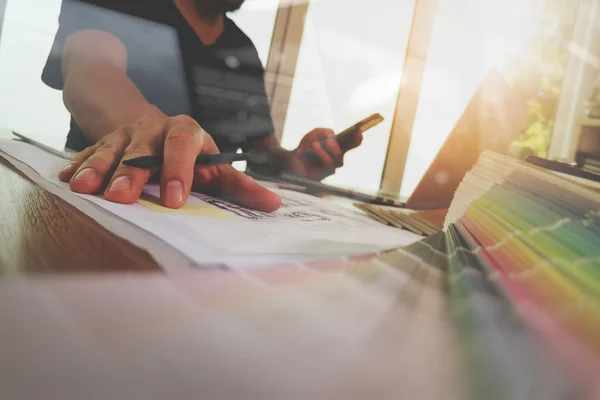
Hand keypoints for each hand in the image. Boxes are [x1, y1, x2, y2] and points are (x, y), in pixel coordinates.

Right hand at [58, 114, 280, 211]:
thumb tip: (275, 205)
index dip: (179, 170)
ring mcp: (125, 134)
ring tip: (85, 189)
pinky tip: (66, 181)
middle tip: (122, 198)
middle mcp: (154, 128)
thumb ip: (241, 186)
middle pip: (141, 147)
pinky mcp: (103, 142)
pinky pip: (87, 152)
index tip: (175, 200)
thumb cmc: (192, 156)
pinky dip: (78, 166)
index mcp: (186, 132)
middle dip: (131, 172)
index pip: (183, 145)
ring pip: (110, 149)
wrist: (156, 126)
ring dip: (98, 169)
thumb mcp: (215, 167)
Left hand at [288, 128, 362, 180]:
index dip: (357, 140)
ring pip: (338, 159)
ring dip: (327, 150)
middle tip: (330, 140)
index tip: (360, 133)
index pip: (350, 144)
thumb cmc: (305, 147)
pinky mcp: (325, 174)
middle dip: (337, 145)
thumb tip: (332, 135)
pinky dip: (321, 154)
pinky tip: (313, 148)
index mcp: (336, 147)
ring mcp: (331, 167)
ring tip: (315, 144)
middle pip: (344, 153)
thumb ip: (324, 132)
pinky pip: (329, 164)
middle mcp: (335, 158)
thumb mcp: (314, 134)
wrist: (292, 159)